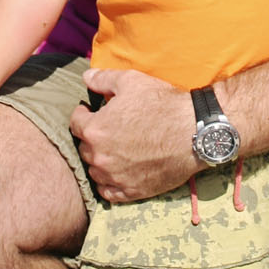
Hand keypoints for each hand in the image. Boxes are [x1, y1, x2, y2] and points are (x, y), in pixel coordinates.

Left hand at [69, 66, 196, 201]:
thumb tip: (85, 76)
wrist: (194, 132)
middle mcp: (101, 157)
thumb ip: (103, 79)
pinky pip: (108, 192)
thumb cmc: (163, 104)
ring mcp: (116, 177)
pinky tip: (117, 172)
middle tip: (106, 129)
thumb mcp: (131, 81)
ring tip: (113, 149)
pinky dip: (109, 183)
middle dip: (92, 137)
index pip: (75, 123)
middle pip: (84, 148)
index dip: (82, 114)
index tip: (90, 111)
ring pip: (94, 170)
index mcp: (96, 130)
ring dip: (100, 160)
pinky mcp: (132, 191)